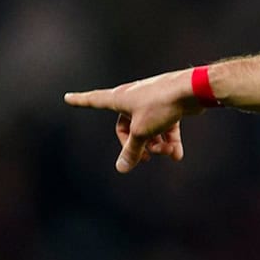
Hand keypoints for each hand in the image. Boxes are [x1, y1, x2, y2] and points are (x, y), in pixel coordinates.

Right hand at [64, 69, 203, 172]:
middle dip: (139, 145)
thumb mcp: (142, 131)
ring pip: (149, 129)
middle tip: (150, 157)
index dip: (80, 101)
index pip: (93, 100)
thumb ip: (132, 150)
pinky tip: (177, 155)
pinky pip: (166, 127)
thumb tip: (121, 169)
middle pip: (127, 127)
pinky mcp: (169, 107)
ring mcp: (152, 102)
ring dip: (158, 144)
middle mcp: (133, 98)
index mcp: (119, 98)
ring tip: (168, 153)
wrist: (192, 90)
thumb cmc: (161, 105)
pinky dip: (170, 140)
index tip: (67, 97)